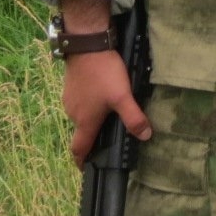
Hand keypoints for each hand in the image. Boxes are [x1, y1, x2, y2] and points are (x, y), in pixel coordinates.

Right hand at [62, 49, 150, 167]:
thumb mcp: (122, 96)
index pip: (79, 149)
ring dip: (92, 119)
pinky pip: (80, 102)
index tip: (87, 168)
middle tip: (108, 138)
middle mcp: (73, 113)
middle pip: (81, 132)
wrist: (87, 47)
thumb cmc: (104, 75)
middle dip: (93, 138)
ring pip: (81, 116)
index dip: (82, 161)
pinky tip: (102, 96)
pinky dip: (90, 105)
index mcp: (84, 121)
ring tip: (109, 116)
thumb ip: (133, 117)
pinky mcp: (71, 87)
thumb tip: (145, 136)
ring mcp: (70, 99)